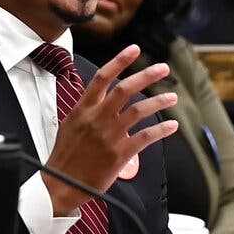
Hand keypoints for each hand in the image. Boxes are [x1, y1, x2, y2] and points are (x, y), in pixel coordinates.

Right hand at [43, 44, 177, 214]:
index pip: (102, 77)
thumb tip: (99, 99)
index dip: (120, 61)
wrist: (61, 184)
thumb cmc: (64, 155)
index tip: (134, 50)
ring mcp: (109, 136)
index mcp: (83, 109)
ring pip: (139, 111)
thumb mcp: (69, 125)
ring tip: (172, 97)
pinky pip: (145, 137)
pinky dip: (161, 130)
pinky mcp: (119, 155)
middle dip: (147, 75)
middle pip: (125, 89)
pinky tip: (171, 126)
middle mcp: (97, 118)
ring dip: (159, 101)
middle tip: (163, 69)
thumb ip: (86, 110)